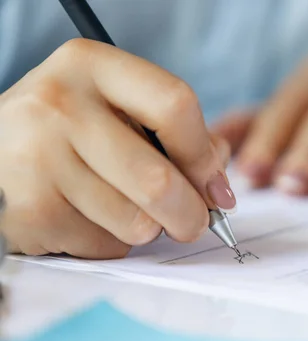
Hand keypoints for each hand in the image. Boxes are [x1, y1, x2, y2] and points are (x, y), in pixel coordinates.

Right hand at [0, 39, 234, 258]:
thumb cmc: (72, 132)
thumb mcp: (118, 109)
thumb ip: (176, 134)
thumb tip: (218, 181)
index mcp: (92, 66)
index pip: (175, 105)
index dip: (205, 156)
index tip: (216, 187)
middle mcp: (60, 104)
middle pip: (158, 179)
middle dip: (191, 214)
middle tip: (195, 223)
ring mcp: (37, 159)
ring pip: (135, 223)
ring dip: (148, 229)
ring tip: (126, 210)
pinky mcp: (29, 211)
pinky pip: (104, 246)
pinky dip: (111, 243)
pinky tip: (88, 218)